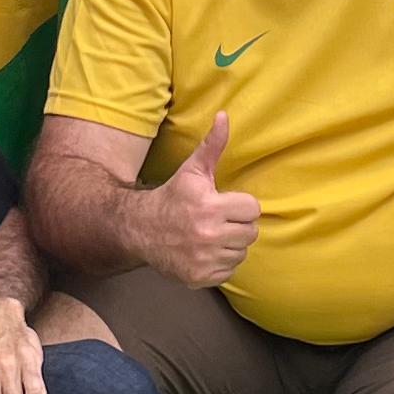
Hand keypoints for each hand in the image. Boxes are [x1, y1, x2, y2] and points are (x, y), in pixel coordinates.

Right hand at [140, 112, 259, 288]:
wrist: (140, 230)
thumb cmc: (173, 197)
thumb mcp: (192, 170)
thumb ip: (212, 145)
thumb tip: (224, 116)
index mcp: (209, 206)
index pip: (253, 209)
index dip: (240, 205)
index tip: (224, 203)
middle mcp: (207, 234)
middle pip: (251, 232)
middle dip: (238, 225)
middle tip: (219, 220)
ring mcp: (203, 259)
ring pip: (241, 253)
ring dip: (231, 245)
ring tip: (212, 235)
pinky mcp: (199, 277)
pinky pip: (229, 271)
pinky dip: (221, 263)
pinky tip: (205, 251)